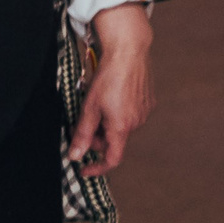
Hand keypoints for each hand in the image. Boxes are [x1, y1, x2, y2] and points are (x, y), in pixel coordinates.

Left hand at [70, 3, 152, 177]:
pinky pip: (132, 116)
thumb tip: (75, 156)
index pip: (112, 159)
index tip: (84, 169)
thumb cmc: (108, 78)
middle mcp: (137, 123)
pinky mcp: (149, 102)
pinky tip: (114, 97)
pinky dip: (119, 114)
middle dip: (97, 139)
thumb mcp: (89, 108)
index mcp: (121, 127)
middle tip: (83, 124)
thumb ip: (81, 134)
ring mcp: (145, 112)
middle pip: (114, 141)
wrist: (129, 53)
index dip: (97, 168)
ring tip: (99, 105)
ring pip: (122, 128)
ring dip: (108, 125)